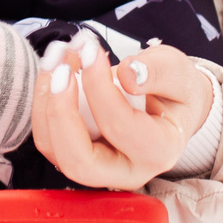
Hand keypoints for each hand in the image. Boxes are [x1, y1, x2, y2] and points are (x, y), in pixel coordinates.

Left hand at [28, 38, 212, 189]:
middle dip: (61, 112)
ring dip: (46, 101)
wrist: (169, 105)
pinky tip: (54, 68)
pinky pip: (48, 136)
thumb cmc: (175, 89)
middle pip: (79, 161)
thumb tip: (126, 75)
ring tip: (57, 57)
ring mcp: (98, 169)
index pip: (120, 126)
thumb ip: (159, 72)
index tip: (92, 50)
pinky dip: (44, 101)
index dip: (99, 87)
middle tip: (62, 68)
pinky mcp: (77, 154)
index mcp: (158, 153)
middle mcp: (126, 171)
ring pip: (55, 149)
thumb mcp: (178, 72)